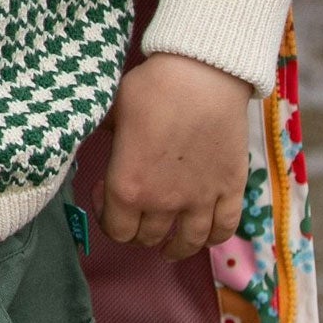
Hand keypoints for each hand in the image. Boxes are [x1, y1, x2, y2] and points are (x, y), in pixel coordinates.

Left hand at [91, 53, 249, 261]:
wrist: (201, 76)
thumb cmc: (152, 88)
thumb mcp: (111, 109)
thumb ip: (102, 134)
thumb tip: (91, 136)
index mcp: (128, 187)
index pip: (115, 229)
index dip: (106, 217)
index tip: (105, 193)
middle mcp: (163, 203)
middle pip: (147, 238)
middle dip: (137, 229)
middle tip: (136, 210)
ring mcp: (200, 200)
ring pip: (187, 242)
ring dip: (174, 246)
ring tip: (168, 244)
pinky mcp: (230, 190)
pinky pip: (223, 229)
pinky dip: (213, 238)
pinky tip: (203, 234)